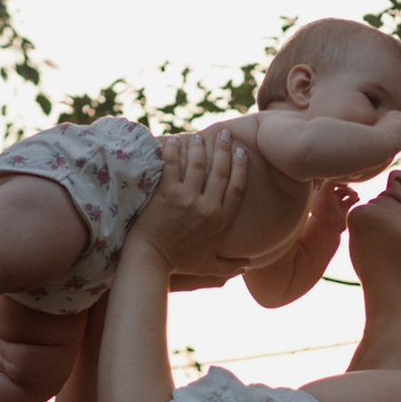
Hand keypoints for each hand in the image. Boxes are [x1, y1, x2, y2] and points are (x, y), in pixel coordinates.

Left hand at [132, 125, 247, 267]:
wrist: (150, 261)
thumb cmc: (179, 264)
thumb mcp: (210, 267)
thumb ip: (231, 266)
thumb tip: (250, 266)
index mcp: (221, 221)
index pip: (237, 187)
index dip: (241, 167)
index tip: (242, 152)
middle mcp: (207, 208)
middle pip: (220, 171)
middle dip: (225, 149)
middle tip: (225, 134)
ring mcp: (186, 199)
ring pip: (197, 164)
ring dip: (200, 147)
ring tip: (199, 137)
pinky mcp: (165, 194)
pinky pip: (171, 165)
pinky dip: (173, 150)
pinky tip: (175, 141)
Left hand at [308, 179, 356, 232]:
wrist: (327, 226)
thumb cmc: (323, 207)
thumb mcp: (324, 189)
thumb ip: (331, 179)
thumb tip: (343, 177)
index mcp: (321, 190)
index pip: (329, 179)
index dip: (335, 177)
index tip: (340, 179)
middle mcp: (329, 196)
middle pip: (339, 185)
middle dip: (345, 185)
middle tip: (348, 187)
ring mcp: (337, 203)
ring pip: (346, 192)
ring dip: (351, 192)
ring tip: (354, 196)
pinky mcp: (344, 209)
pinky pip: (351, 201)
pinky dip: (355, 199)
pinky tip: (357, 199)